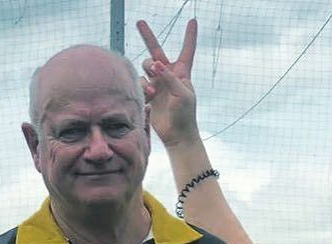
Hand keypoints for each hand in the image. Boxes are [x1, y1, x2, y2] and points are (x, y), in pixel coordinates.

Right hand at [137, 18, 200, 147]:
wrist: (177, 135)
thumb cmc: (185, 115)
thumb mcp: (182, 94)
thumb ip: (169, 77)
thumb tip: (156, 63)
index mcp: (182, 73)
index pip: (187, 50)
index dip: (189, 36)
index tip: (193, 21)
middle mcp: (169, 75)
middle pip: (156, 51)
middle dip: (148, 36)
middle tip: (139, 22)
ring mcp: (157, 83)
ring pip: (146, 67)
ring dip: (147, 77)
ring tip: (153, 92)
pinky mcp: (148, 94)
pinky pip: (140, 82)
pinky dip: (144, 88)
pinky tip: (150, 99)